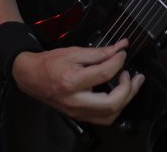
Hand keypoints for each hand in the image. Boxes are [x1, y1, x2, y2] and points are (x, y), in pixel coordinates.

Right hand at [12, 39, 144, 125]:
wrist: (31, 77)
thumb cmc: (50, 63)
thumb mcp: (74, 51)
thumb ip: (99, 52)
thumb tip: (119, 48)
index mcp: (72, 81)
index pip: (104, 74)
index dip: (118, 61)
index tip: (123, 53)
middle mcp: (75, 101)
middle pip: (111, 104)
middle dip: (129, 89)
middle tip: (134, 75)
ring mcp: (77, 112)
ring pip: (109, 115)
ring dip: (126, 100)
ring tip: (132, 84)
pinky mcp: (79, 116)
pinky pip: (103, 118)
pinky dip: (116, 106)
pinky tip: (120, 93)